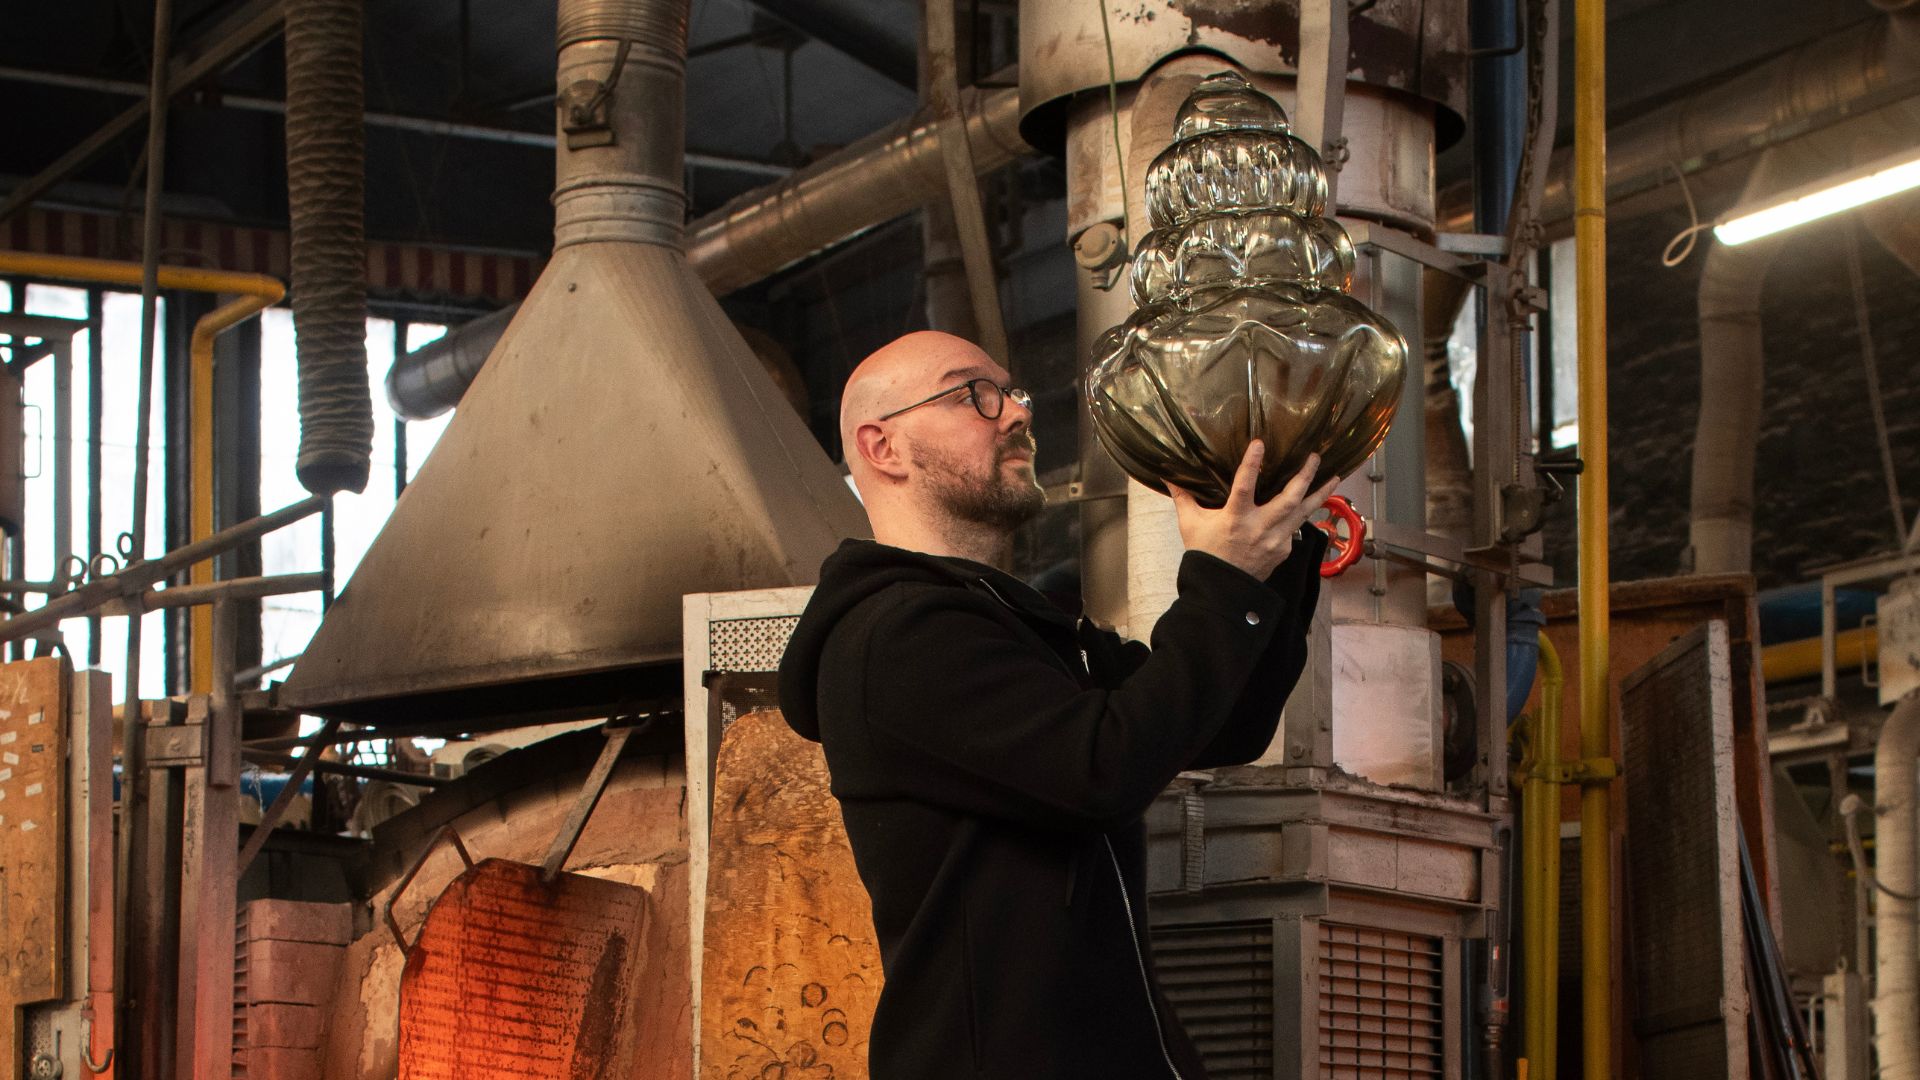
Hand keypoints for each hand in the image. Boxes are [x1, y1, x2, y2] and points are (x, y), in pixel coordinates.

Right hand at [1166, 442, 1341, 579]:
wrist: (1222, 588)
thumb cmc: (1205, 553)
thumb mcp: (1190, 524)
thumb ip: (1183, 498)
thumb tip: (1168, 475)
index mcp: (1235, 519)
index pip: (1244, 487)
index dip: (1252, 465)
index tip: (1260, 443)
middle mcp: (1259, 528)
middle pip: (1288, 500)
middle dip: (1304, 477)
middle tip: (1315, 456)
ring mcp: (1275, 540)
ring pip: (1303, 512)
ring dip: (1320, 493)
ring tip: (1335, 476)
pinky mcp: (1283, 549)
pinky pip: (1298, 527)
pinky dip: (1307, 513)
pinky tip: (1316, 501)